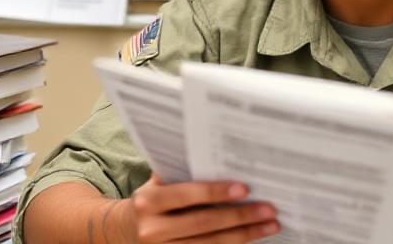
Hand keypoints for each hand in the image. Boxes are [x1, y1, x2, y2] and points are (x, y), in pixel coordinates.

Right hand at [126, 175, 279, 242]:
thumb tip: (222, 156)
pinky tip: (252, 236)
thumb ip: (182, 173)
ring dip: (244, 235)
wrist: (122, 231)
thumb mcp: (157, 184)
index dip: (216, 193)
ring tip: (270, 225)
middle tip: (269, 209)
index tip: (245, 188)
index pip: (187, 195)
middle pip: (203, 223)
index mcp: (149, 202)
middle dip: (240, 216)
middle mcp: (152, 229)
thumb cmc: (151, 200)